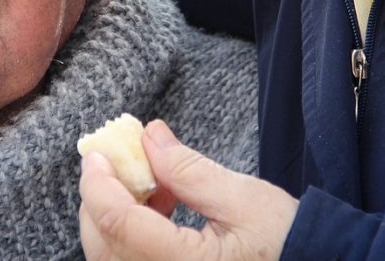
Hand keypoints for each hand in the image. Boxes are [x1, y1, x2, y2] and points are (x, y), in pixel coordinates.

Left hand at [79, 119, 298, 260]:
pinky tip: (160, 208)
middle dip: (101, 196)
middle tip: (120, 160)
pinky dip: (130, 233)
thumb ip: (188, 169)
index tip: (97, 150)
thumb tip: (147, 137)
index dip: (98, 183)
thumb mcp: (244, 199)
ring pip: (109, 258)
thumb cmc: (288, 242)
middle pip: (102, 245)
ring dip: (116, 214)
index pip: (118, 224)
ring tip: (154, 183)